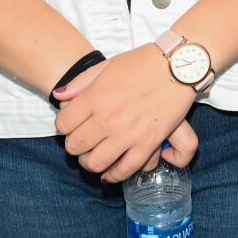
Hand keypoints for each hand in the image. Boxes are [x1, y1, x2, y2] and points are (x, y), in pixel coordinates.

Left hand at [54, 46, 199, 182]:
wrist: (179, 65)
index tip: (71, 123)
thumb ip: (80, 82)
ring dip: (90, 163)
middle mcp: (109, 118)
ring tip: (94, 156)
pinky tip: (110, 172)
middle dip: (74, 145)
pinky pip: (125, 169)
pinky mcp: (149, 144)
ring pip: (96, 163)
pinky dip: (114, 175)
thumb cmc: (143, 62)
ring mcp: (129, 134)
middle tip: (82, 140)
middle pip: (75, 146)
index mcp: (96, 97)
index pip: (63, 124)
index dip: (64, 125)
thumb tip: (58, 97)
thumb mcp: (107, 65)